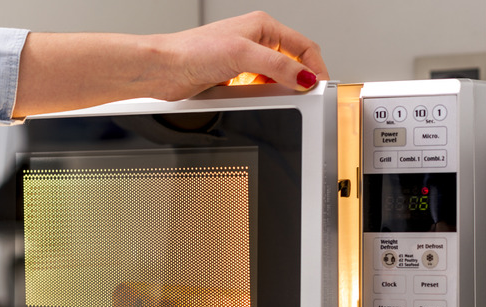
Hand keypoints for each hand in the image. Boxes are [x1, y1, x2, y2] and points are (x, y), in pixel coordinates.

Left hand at [150, 11, 328, 100]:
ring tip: (281, 99)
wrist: (164, 69)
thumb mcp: (243, 55)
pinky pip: (258, 90)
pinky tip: (258, 100)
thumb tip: (304, 77)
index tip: (320, 87)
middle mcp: (254, 41)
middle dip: (299, 80)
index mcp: (262, 26)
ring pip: (275, 79)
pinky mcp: (232, 79)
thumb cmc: (193, 51)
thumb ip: (279, 66)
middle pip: (292, 63)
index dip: (315, 67)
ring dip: (280, 90)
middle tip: (305, 97)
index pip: (304, 47)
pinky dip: (262, 97)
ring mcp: (243, 61)